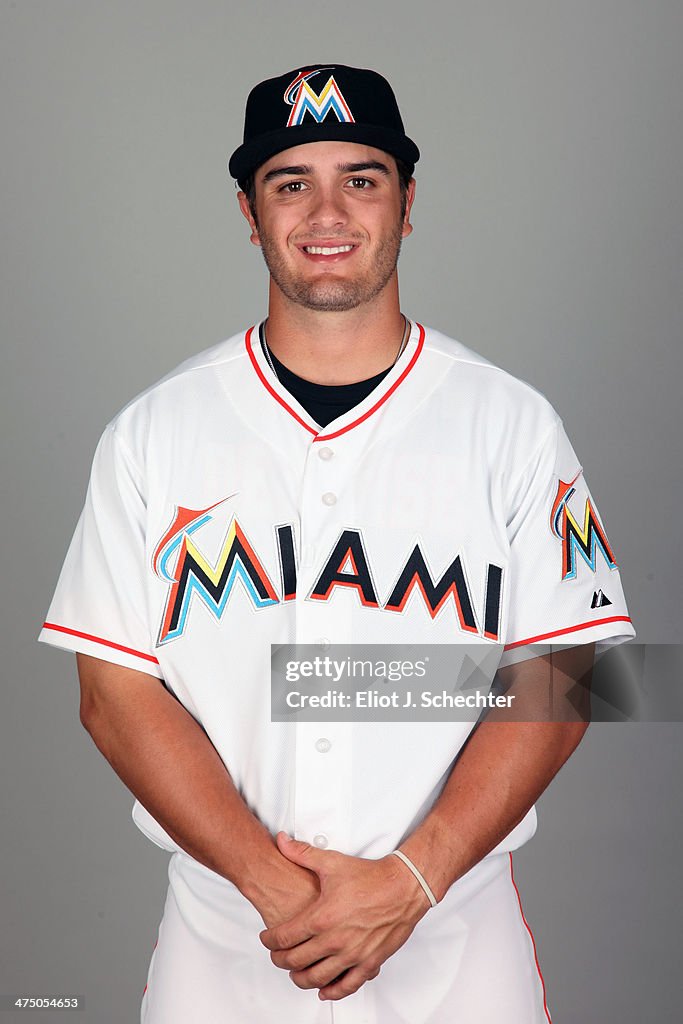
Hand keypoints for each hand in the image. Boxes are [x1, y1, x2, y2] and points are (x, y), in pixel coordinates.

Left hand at [259, 833, 430, 1000]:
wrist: (403, 886)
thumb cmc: (370, 876)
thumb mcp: (332, 862)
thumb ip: (302, 853)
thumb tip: (282, 841)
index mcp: (321, 917)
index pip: (284, 938)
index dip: (270, 940)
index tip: (267, 938)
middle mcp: (334, 940)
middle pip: (295, 961)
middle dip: (280, 960)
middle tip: (277, 955)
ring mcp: (352, 954)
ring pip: (317, 978)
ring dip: (301, 978)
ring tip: (296, 972)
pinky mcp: (369, 963)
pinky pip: (346, 986)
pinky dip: (332, 991)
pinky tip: (324, 989)